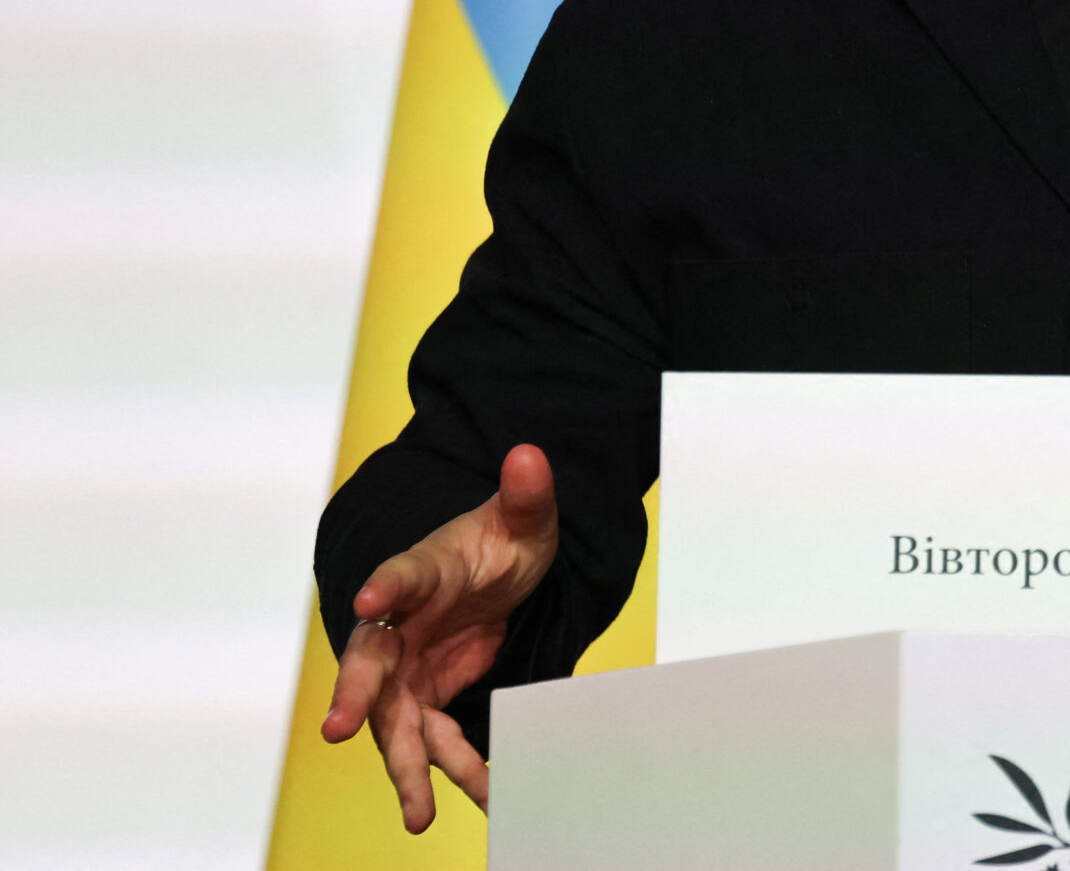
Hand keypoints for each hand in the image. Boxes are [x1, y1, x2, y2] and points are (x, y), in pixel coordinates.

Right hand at [319, 442, 558, 830]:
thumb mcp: (524, 520)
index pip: (397, 575)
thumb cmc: (498, 544)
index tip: (372, 597)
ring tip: (417, 814)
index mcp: (420, 571)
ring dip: (406, 766)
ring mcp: (408, 668)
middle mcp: (400, 625)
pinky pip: (437, 740)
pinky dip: (457, 770)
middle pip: (369, 663)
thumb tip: (529, 454)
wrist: (498, 577)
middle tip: (339, 729)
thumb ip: (526, 494)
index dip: (385, 586)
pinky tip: (485, 797)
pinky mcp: (427, 699)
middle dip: (354, 696)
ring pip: (395, 721)